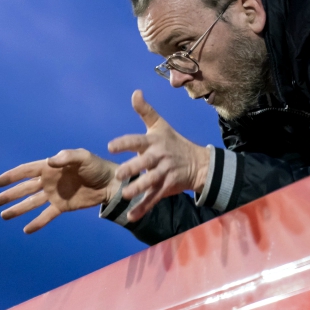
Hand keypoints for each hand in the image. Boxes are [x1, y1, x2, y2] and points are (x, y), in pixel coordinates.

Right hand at [0, 149, 120, 233]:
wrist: (111, 183)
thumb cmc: (97, 166)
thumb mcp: (83, 157)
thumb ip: (66, 157)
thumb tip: (49, 162)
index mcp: (50, 167)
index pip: (26, 171)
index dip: (11, 176)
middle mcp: (48, 181)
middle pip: (24, 188)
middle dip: (9, 194)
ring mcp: (54, 195)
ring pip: (31, 203)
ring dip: (17, 209)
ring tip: (3, 216)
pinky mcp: (62, 206)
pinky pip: (46, 215)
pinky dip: (37, 223)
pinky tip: (26, 230)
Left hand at [107, 90, 209, 221]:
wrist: (199, 163)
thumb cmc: (173, 142)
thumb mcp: (160, 126)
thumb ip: (145, 111)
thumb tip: (135, 92)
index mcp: (154, 142)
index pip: (137, 141)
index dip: (124, 143)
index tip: (110, 146)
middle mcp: (159, 157)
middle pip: (144, 163)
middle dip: (132, 168)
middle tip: (119, 174)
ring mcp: (164, 173)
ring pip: (150, 182)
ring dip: (138, 189)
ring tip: (125, 195)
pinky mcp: (166, 188)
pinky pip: (153, 199)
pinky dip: (143, 208)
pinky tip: (131, 216)